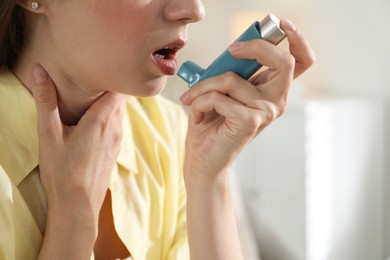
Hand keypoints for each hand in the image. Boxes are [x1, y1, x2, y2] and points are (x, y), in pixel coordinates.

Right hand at [31, 64, 124, 219]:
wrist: (78, 204)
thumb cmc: (62, 171)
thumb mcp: (49, 134)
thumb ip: (46, 101)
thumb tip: (40, 71)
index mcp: (102, 119)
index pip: (117, 87)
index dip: (110, 76)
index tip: (96, 69)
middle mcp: (116, 127)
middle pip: (119, 98)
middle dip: (107, 87)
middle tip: (89, 80)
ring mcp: (118, 139)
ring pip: (119, 111)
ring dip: (107, 103)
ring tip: (88, 98)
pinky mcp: (116, 149)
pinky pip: (117, 124)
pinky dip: (108, 117)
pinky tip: (91, 121)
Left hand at [180, 19, 314, 176]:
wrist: (203, 158)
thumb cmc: (211, 123)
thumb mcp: (223, 89)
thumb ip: (234, 70)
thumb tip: (233, 50)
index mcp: (273, 90)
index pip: (300, 62)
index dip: (298, 39)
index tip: (281, 25)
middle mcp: (277, 101)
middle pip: (283, 61)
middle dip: (255, 47)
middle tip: (231, 50)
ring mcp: (266, 112)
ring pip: (231, 79)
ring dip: (203, 86)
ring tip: (193, 98)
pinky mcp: (250, 122)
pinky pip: (218, 97)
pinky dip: (199, 101)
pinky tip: (197, 114)